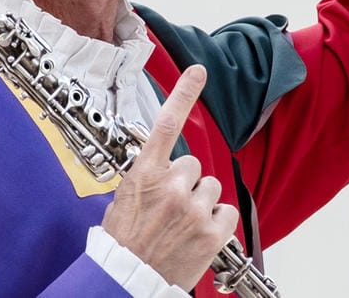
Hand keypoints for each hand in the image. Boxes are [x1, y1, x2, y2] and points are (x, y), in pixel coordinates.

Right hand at [101, 66, 237, 289]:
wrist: (127, 280)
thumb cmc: (123, 243)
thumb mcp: (123, 200)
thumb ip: (147, 177)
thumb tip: (162, 165)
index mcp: (146, 175)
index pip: (166, 124)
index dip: (183, 94)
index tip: (197, 72)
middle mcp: (172, 187)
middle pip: (193, 165)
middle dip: (186, 182)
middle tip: (170, 206)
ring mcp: (194, 209)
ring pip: (211, 188)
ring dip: (200, 202)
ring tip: (181, 223)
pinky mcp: (211, 231)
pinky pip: (225, 211)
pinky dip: (216, 221)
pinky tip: (197, 233)